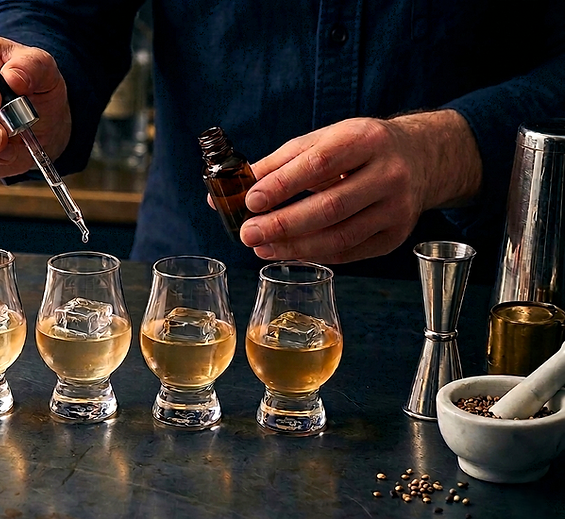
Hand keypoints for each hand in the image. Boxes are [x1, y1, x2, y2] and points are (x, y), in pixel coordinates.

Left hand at [232, 110, 481, 263]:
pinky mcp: (395, 236)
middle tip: (248, 234)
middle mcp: (388, 174)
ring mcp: (396, 209)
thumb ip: (275, 165)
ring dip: (295, 246)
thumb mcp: (321, 141)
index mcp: (366, 139)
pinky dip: (314, 254)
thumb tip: (224, 193)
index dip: (283, 185)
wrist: (419, 158)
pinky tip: (288, 251)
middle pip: (331, 206)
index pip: (320, 164)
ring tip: (261, 247)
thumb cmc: (357, 148)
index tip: (251, 201)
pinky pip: (349, 252)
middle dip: (283, 224)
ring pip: (340, 236)